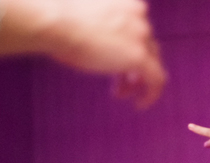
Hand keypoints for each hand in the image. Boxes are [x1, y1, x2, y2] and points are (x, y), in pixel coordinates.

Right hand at [45, 0, 165, 108]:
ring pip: (152, 63)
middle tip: (118, 80)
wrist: (53, 20)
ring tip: (121, 93)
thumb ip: (97, 26)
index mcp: (126, 1)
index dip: (129, 45)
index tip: (113, 58)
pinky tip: (139, 104)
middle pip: (146, 45)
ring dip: (136, 80)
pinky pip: (156, 80)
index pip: (137, 26)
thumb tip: (93, 43)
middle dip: (133, 64)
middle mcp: (139, 15)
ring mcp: (141, 35)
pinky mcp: (139, 57)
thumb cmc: (56, 17)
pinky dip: (151, 94)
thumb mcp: (82, 16)